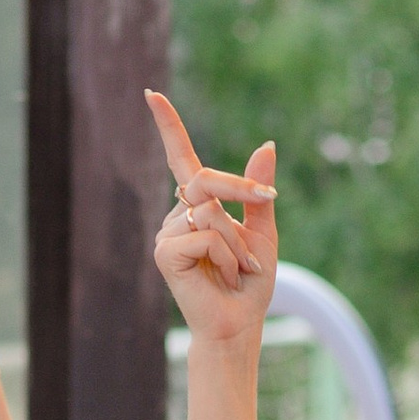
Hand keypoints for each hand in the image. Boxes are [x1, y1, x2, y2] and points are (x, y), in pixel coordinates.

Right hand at [147, 90, 276, 349]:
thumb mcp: (262, 232)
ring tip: (235, 271)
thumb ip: (257, 192)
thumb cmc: (249, 284)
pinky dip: (224, 257)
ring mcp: (167, 233)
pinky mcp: (164, 253)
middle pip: (207, 180)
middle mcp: (178, 215)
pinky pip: (205, 235)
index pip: (181, 158)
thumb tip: (267, 143)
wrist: (239, 324)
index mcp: (199, 205)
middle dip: (242, 193)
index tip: (151, 94)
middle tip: (267, 212)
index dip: (168, 126)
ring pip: (212, 213)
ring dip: (237, 245)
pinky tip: (220, 277)